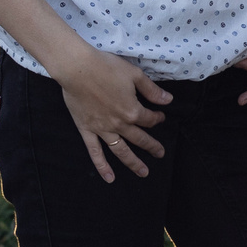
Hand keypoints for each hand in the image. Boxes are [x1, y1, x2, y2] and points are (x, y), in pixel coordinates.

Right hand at [55, 45, 171, 181]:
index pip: (149, 119)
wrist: (77, 69)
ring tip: (143, 172)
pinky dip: (102, 166)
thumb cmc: (106, 67)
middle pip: (139, 139)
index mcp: (132, 111)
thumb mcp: (134, 75)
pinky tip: (110, 178)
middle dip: (152, 146)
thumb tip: (168, 100)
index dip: (157, 118)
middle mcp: (119, 124)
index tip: (160, 117)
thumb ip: (152, 90)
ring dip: (133, 163)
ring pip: (121, 151)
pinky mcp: (87, 130)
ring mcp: (102, 130)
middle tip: (160, 153)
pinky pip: (95, 152)